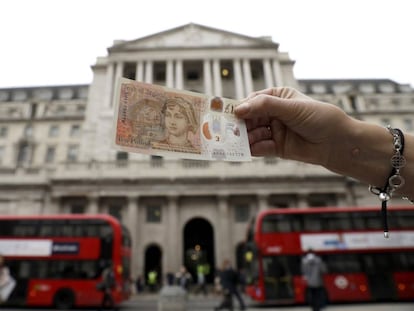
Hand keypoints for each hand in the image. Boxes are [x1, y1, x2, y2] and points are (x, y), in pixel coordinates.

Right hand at [235, 87, 350, 167]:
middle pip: (250, 118)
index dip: (241, 107)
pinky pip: (260, 147)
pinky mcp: (276, 147)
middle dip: (240, 125)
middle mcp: (273, 114)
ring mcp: (274, 131)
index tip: (229, 113)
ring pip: (253, 134)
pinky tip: (249, 150)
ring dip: (245, 138)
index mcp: (277, 97)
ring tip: (237, 142)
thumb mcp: (291, 108)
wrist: (337, 143)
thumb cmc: (319, 118)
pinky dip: (253, 149)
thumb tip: (239, 109)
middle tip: (228, 130)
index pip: (253, 101)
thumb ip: (265, 107)